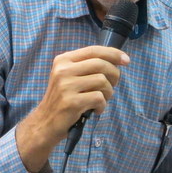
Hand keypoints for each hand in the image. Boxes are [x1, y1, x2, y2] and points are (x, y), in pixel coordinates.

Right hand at [16, 45, 126, 172]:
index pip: (93, 50)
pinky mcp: (72, 102)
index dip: (113, 53)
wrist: (45, 122)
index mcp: (63, 60)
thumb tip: (115, 62)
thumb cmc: (63, 99)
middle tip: (113, 85)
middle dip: (114, 75)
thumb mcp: (68, 77)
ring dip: (108, 93)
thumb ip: (86, 67)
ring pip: (102, 81)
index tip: (126, 60)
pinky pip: (99, 98)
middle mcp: (63, 70)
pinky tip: (95, 110)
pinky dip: (102, 106)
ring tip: (101, 100)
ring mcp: (66, 86)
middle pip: (100, 64)